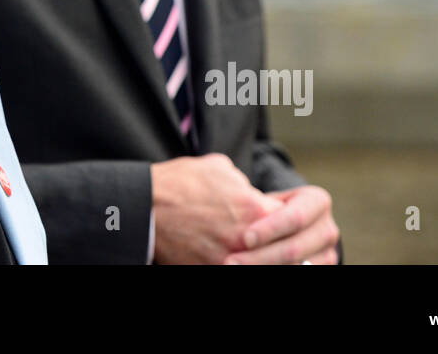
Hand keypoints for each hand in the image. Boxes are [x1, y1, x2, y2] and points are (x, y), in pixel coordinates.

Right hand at [150, 153, 282, 263]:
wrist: (144, 207)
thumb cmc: (180, 183)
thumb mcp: (219, 168)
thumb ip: (245, 184)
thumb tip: (255, 194)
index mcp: (256, 209)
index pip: (292, 221)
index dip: (289, 221)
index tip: (284, 221)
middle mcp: (247, 239)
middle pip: (283, 251)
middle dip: (281, 246)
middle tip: (276, 243)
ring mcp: (230, 260)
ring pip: (263, 264)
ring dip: (262, 258)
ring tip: (255, 252)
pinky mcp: (212, 270)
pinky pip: (236, 269)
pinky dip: (238, 263)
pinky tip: (237, 258)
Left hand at [222, 185, 338, 263]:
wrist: (289, 226)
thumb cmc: (269, 208)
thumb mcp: (268, 200)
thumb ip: (255, 202)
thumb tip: (230, 197)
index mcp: (317, 202)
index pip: (295, 218)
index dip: (271, 229)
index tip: (246, 238)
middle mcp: (328, 230)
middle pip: (294, 249)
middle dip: (260, 257)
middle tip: (230, 262)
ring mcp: (328, 254)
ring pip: (296, 267)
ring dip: (262, 269)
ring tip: (234, 268)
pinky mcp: (324, 270)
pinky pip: (299, 275)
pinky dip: (271, 274)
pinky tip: (247, 273)